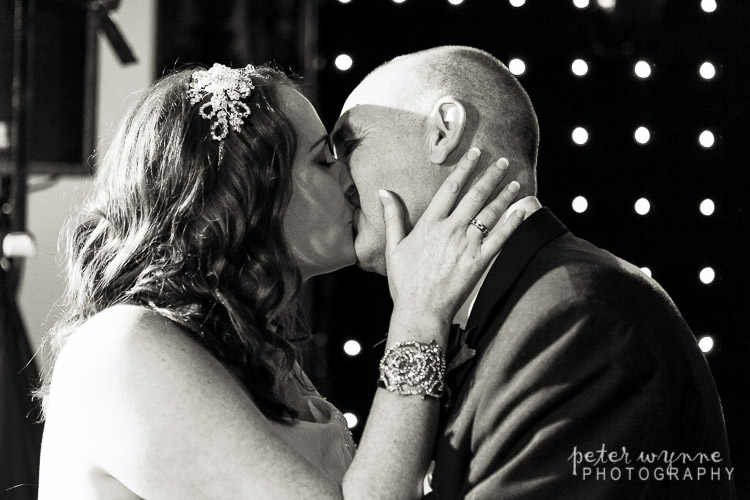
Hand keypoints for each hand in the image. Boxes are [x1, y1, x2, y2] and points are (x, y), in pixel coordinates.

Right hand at [380, 148, 524, 328]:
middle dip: (491, 175)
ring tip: (515, 181)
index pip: (451, 188)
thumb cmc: (405, 282)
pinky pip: (501, 238)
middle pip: (475, 195)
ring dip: (505, 195)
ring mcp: (467, 245)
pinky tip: (522, 211)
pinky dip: (513, 223)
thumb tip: (384, 191)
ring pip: (490, 213)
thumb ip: (392, 217)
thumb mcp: (393, 247)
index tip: (475, 153)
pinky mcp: (480, 262)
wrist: (420, 311)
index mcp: (430, 224)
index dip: (465, 168)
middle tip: (503, 161)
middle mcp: (451, 230)